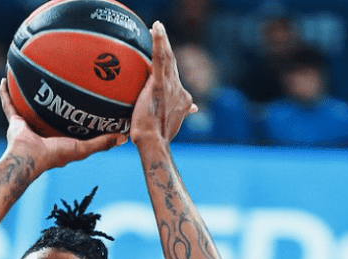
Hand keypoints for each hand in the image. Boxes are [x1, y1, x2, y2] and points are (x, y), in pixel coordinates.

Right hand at [0, 79, 125, 170]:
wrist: (28, 159)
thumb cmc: (55, 155)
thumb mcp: (83, 148)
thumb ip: (103, 142)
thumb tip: (126, 137)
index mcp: (59, 137)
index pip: (70, 122)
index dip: (78, 112)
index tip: (87, 98)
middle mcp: (42, 130)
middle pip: (49, 111)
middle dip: (54, 99)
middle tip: (61, 82)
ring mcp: (27, 125)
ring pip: (28, 104)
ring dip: (29, 92)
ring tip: (32, 75)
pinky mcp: (14, 121)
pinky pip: (8, 104)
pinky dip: (5, 93)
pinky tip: (5, 79)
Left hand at [129, 21, 196, 145]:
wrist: (153, 143)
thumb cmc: (156, 140)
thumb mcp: (168, 127)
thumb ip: (179, 115)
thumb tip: (193, 110)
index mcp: (182, 99)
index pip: (175, 77)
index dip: (170, 64)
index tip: (165, 55)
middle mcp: (179, 89)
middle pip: (172, 63)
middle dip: (166, 47)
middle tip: (157, 32)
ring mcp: (170, 86)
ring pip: (167, 57)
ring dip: (163, 40)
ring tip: (156, 26)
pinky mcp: (159, 85)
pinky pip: (159, 59)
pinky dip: (159, 42)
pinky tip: (155, 28)